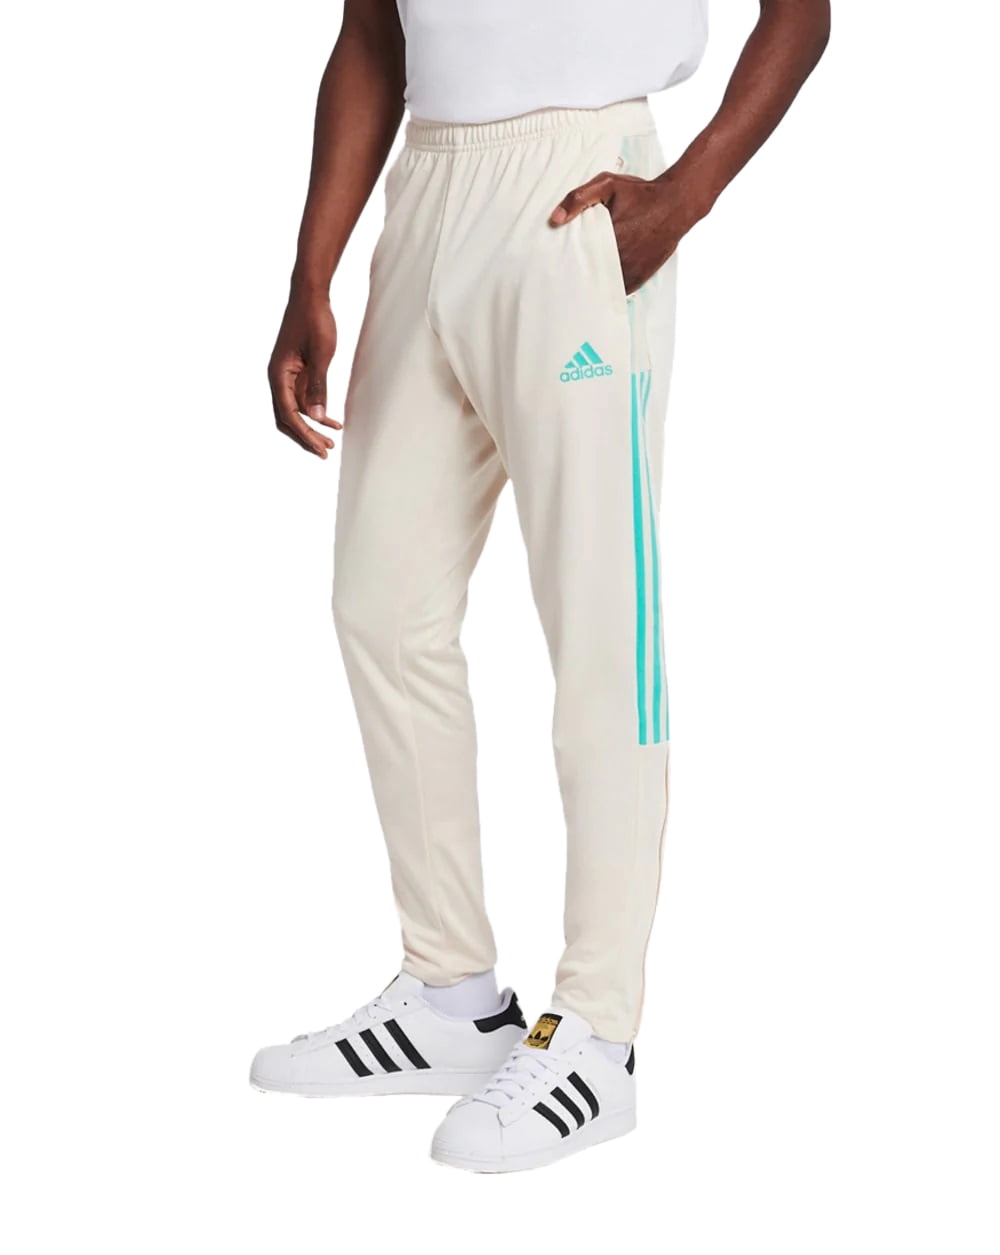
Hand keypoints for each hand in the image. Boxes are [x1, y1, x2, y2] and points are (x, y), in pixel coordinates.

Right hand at [267, 291, 341, 457]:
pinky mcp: (296, 372)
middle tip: (326, 452)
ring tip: (331, 442)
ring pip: (295, 411)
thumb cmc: (315, 320)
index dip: (304, 434)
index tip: (321, 448)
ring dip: (311, 427)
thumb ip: (318, 386)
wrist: (311, 295)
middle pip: (287, 418)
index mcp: (277, 374)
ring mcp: (286, 376)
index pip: (288, 413)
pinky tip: (332, 421)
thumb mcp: (322, 354)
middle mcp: (278, 378)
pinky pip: (303, 399)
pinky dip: (316, 412)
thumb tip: (315, 418)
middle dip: (305, 436)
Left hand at [549, 165, 713, 293]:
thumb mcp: (607, 185)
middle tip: (564, 281)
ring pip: (603, 287)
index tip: (556, 268)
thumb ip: (578, 198)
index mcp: (605, 239)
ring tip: (580, 286)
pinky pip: (619, 290)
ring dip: (594, 285)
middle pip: (588, 277)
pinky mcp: (639, 278)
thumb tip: (555, 220)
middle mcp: (617, 260)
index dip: (565, 266)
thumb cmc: (641, 193)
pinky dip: (610, 289)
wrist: (676, 204)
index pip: (576, 261)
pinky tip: (601, 287)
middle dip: (577, 278)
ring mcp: (629, 272)